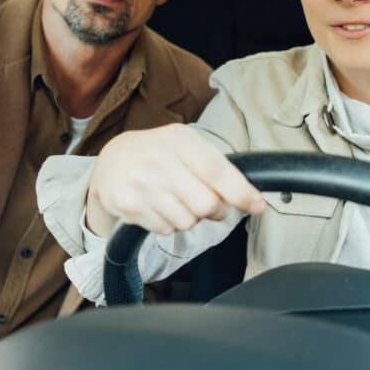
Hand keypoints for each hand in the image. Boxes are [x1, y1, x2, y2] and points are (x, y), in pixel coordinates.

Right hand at [86, 123, 264, 236]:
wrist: (111, 161)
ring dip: (189, 218)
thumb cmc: (158, 154)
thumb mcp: (185, 147)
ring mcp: (141, 183)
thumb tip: (253, 200)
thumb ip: (217, 168)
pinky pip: (166, 230)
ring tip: (175, 200)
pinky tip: (158, 207)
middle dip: (214, 210)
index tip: (257, 206)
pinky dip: (168, 224)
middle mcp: (159, 159)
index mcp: (179, 139)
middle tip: (206, 203)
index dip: (241, 192)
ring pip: (187, 222)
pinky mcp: (128, 205)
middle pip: (206, 204)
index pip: (217, 170)